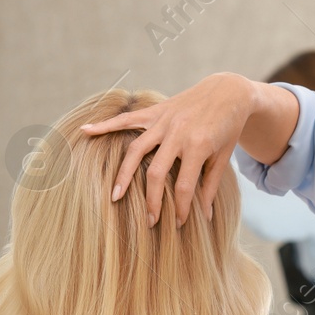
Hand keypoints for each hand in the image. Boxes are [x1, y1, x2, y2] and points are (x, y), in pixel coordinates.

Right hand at [78, 72, 253, 227]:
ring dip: (124, 175)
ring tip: (115, 197)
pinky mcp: (155, 111)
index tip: (178, 224)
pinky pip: (127, 119)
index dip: (180, 208)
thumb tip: (204, 216)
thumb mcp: (223, 157)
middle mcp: (178, 133)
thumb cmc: (228, 127)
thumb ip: (211, 185)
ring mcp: (163, 121)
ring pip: (136, 151)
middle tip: (149, 222)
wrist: (228, 91)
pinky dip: (105, 125)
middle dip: (151, 201)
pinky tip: (86, 131)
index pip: (184, 186)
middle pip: (156, 173)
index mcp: (198, 145)